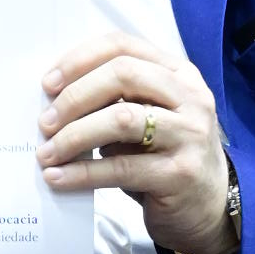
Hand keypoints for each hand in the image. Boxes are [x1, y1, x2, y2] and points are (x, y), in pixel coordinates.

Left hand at [37, 26, 235, 253]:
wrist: (208, 207)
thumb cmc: (166, 155)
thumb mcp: (148, 115)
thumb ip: (115, 98)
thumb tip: (54, 98)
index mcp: (179, 73)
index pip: (123, 46)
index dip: (80, 60)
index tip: (48, 84)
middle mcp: (190, 97)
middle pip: (122, 75)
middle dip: (75, 97)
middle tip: (46, 122)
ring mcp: (190, 134)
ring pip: (122, 119)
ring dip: (74, 135)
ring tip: (47, 153)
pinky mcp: (180, 174)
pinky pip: (121, 168)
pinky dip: (82, 173)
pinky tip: (58, 178)